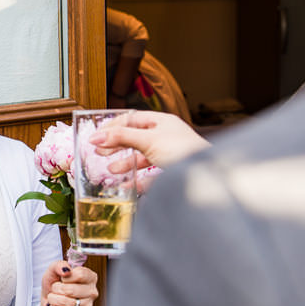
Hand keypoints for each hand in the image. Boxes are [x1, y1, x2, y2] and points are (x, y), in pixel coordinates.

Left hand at [40, 260, 98, 305]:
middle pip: (72, 289)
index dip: (66, 277)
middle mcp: (92, 291)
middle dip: (56, 288)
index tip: (62, 278)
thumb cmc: (54, 283)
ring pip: (67, 302)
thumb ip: (59, 265)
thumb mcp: (53, 270)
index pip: (80, 274)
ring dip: (54, 299)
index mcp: (90, 277)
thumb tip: (67, 270)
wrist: (48, 301)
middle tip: (54, 288)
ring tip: (53, 297)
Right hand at [90, 110, 208, 169]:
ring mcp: (170, 155)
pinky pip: (151, 176)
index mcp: (162, 122)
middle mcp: (166, 137)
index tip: (96, 136)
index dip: (113, 127)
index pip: (132, 119)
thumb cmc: (184, 151)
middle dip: (116, 146)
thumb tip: (97, 136)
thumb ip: (121, 137)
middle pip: (135, 138)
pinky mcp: (172, 173)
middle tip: (99, 152)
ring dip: (125, 164)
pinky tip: (127, 186)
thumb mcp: (148, 140)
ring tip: (111, 171)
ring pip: (142, 158)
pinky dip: (137, 180)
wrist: (207, 176)